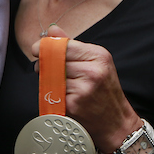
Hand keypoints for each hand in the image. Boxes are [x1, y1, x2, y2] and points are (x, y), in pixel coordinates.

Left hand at [36, 25, 139, 150]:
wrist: (116, 123)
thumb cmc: (104, 91)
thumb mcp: (96, 63)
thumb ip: (72, 46)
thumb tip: (52, 30)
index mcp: (99, 56)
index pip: (65, 45)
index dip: (46, 46)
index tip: (37, 49)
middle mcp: (93, 71)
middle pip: (54, 59)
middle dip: (44, 63)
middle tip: (43, 68)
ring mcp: (83, 88)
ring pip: (50, 76)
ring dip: (46, 78)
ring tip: (57, 83)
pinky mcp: (73, 104)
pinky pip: (51, 92)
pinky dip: (51, 93)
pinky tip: (62, 96)